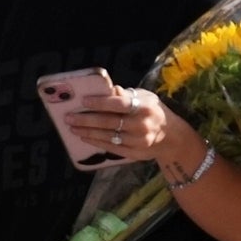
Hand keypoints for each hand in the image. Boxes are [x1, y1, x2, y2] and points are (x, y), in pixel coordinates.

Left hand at [62, 85, 184, 166]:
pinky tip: (84, 138)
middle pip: (109, 122)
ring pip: (108, 136)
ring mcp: (138, 141)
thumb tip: (109, 87)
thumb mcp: (145, 98)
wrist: (171, 137)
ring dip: (87, 132)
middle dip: (86, 120)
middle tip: (68, 118)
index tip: (83, 101)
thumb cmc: (152, 112)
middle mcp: (141, 125)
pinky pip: (111, 148)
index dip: (100, 103)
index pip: (119, 104)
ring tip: (72, 128)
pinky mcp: (134, 153)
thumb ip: (126, 94)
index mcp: (144, 107)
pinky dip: (96, 142)